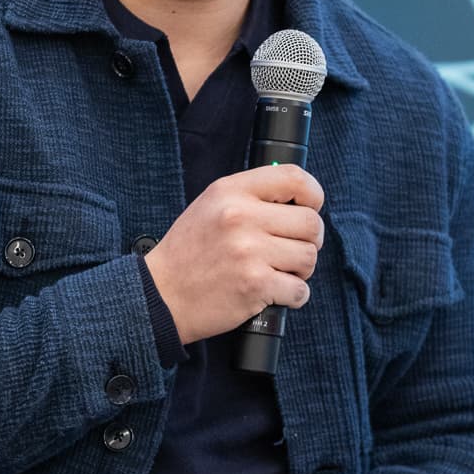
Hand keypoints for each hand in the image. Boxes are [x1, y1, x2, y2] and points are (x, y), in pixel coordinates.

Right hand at [142, 165, 323, 344]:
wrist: (160, 295)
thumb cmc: (189, 252)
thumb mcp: (211, 206)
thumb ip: (250, 196)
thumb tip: (297, 197)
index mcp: (231, 191)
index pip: (294, 178)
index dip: (313, 195)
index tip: (311, 208)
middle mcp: (241, 217)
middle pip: (310, 222)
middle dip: (309, 240)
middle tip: (292, 250)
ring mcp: (249, 251)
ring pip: (309, 256)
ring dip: (301, 269)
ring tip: (279, 272)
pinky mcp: (255, 285)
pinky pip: (300, 289)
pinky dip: (294, 295)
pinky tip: (275, 293)